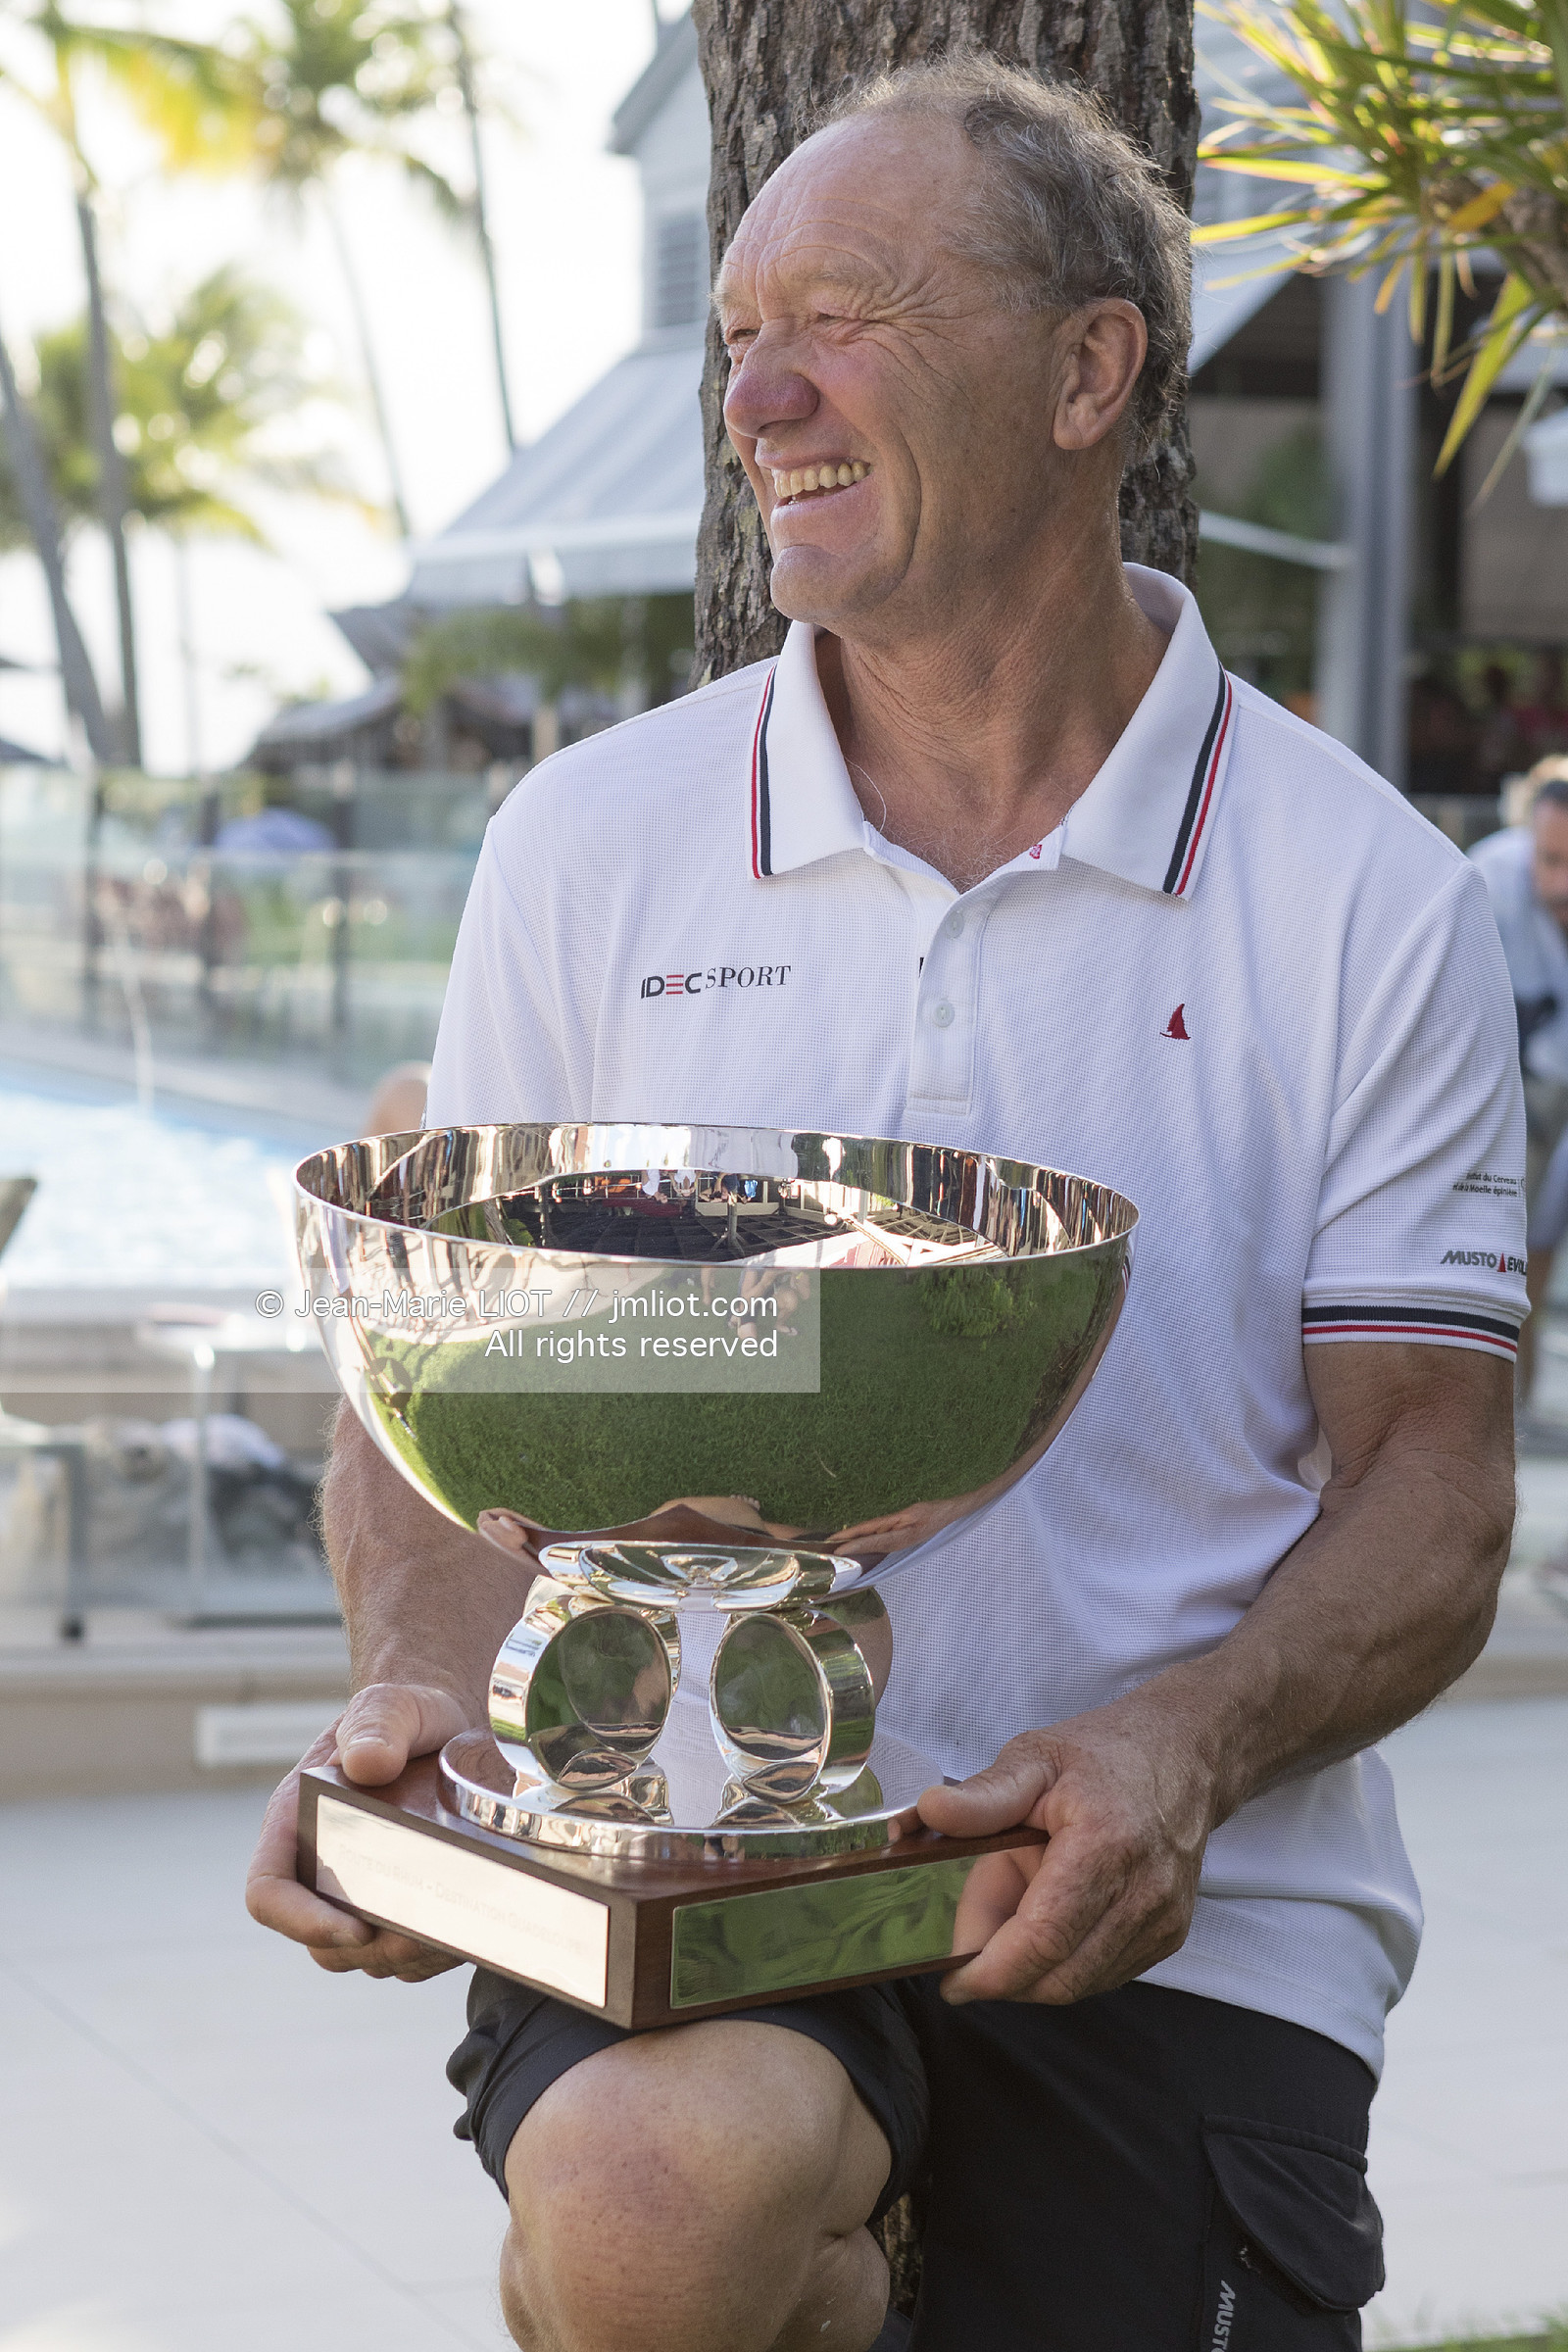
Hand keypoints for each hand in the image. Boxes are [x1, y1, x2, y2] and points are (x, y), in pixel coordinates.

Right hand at [245, 1683, 470, 1981]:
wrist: (447, 1725)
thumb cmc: (406, 1717)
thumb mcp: (392, 1708)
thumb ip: (378, 1723)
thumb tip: (367, 1762)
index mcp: (295, 1823)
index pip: (268, 1892)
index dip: (301, 1922)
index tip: (354, 1928)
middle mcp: (319, 1867)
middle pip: (321, 1943)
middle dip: (369, 1950)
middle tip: (422, 1932)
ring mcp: (358, 1894)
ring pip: (366, 1958)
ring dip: (406, 1957)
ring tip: (453, 1930)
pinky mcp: (399, 1908)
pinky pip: (406, 1957)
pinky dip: (433, 1955)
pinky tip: (469, 1929)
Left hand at [919, 1696, 1215, 2004]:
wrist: (1185, 1757)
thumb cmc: (1106, 1755)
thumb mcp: (1034, 1758)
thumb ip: (983, 1796)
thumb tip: (930, 1812)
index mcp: (1106, 1843)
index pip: (1044, 1938)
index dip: (992, 1971)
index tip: (952, 1979)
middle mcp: (1143, 1892)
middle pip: (1059, 1976)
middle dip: (1004, 1974)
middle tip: (968, 1944)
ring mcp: (1162, 1920)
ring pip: (1078, 1984)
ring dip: (1033, 1967)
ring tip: (1014, 1911)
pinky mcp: (1168, 1936)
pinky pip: (1101, 1973)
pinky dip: (1064, 1962)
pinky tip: (1049, 1918)